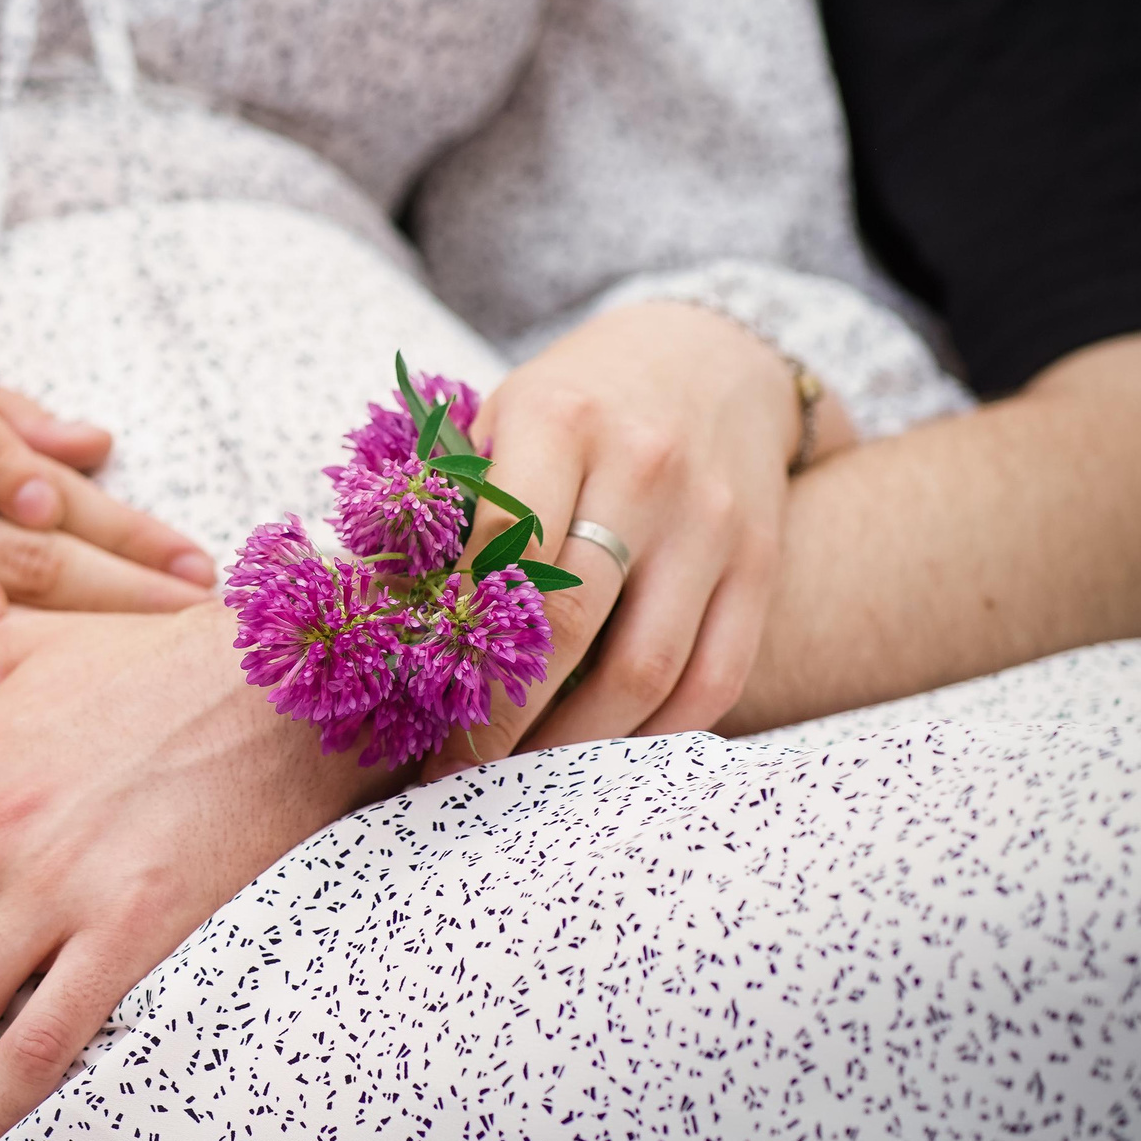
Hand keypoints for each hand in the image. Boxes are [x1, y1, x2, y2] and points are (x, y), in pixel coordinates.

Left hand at [427, 301, 855, 772]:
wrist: (712, 360)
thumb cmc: (578, 401)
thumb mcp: (506, 412)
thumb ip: (453, 498)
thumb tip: (379, 611)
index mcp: (563, 418)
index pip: (500, 542)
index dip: (452, 633)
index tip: (411, 700)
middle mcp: (645, 468)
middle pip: (568, 623)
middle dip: (501, 715)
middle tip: (454, 770)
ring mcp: (713, 522)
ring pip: (645, 670)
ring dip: (574, 745)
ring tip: (519, 780)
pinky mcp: (761, 567)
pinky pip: (714, 682)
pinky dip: (655, 738)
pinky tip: (601, 760)